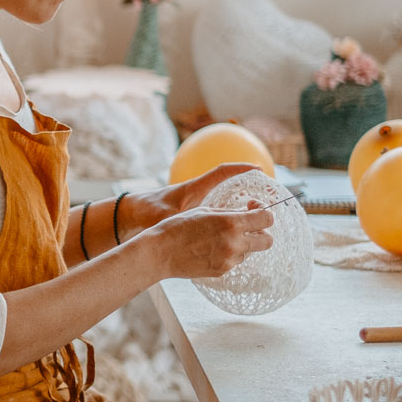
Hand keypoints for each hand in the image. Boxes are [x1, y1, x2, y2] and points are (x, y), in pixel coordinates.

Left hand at [120, 163, 260, 238]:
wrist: (135, 215)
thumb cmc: (148, 210)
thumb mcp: (162, 215)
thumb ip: (173, 219)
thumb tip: (183, 224)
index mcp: (195, 188)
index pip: (221, 173)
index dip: (240, 169)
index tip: (258, 169)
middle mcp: (201, 194)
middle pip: (230, 186)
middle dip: (249, 189)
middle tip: (266, 199)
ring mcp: (201, 205)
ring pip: (227, 201)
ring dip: (243, 205)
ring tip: (262, 216)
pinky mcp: (199, 215)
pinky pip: (221, 213)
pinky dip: (232, 218)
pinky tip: (242, 231)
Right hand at [135, 201, 274, 281]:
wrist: (159, 253)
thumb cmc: (178, 227)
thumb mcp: (205, 212)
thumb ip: (230, 213)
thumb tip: (249, 213)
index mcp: (231, 223)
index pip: (267, 218)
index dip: (264, 212)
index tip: (255, 209)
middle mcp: (234, 243)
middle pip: (268, 240)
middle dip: (262, 232)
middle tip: (248, 227)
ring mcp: (229, 260)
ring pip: (250, 251)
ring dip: (242, 244)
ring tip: (218, 238)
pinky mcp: (222, 271)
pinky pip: (234, 261)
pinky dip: (228, 254)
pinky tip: (209, 249)